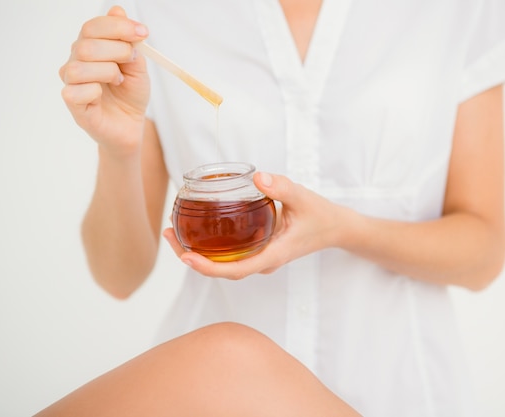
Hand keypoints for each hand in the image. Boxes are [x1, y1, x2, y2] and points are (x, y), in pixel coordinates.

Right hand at [58, 6, 149, 155]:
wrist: (131, 126)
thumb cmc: (130, 95)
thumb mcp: (137, 67)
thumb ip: (129, 43)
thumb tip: (118, 10)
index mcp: (90, 48)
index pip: (93, 27)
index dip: (118, 26)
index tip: (143, 32)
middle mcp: (76, 62)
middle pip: (86, 45)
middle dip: (117, 50)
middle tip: (133, 60)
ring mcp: (72, 83)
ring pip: (80, 67)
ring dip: (108, 71)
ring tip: (120, 80)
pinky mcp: (73, 105)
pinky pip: (76, 91)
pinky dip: (96, 91)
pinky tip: (104, 95)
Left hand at [162, 172, 347, 279]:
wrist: (336, 227)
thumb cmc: (320, 216)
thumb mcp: (303, 197)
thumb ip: (281, 187)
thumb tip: (257, 177)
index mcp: (272, 255)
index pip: (235, 270)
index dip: (208, 268)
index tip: (185, 257)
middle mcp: (263, 262)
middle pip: (222, 270)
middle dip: (192, 258)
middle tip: (168, 234)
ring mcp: (261, 259)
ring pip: (225, 264)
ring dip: (198, 253)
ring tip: (174, 231)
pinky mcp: (260, 251)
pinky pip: (232, 255)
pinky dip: (212, 247)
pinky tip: (199, 230)